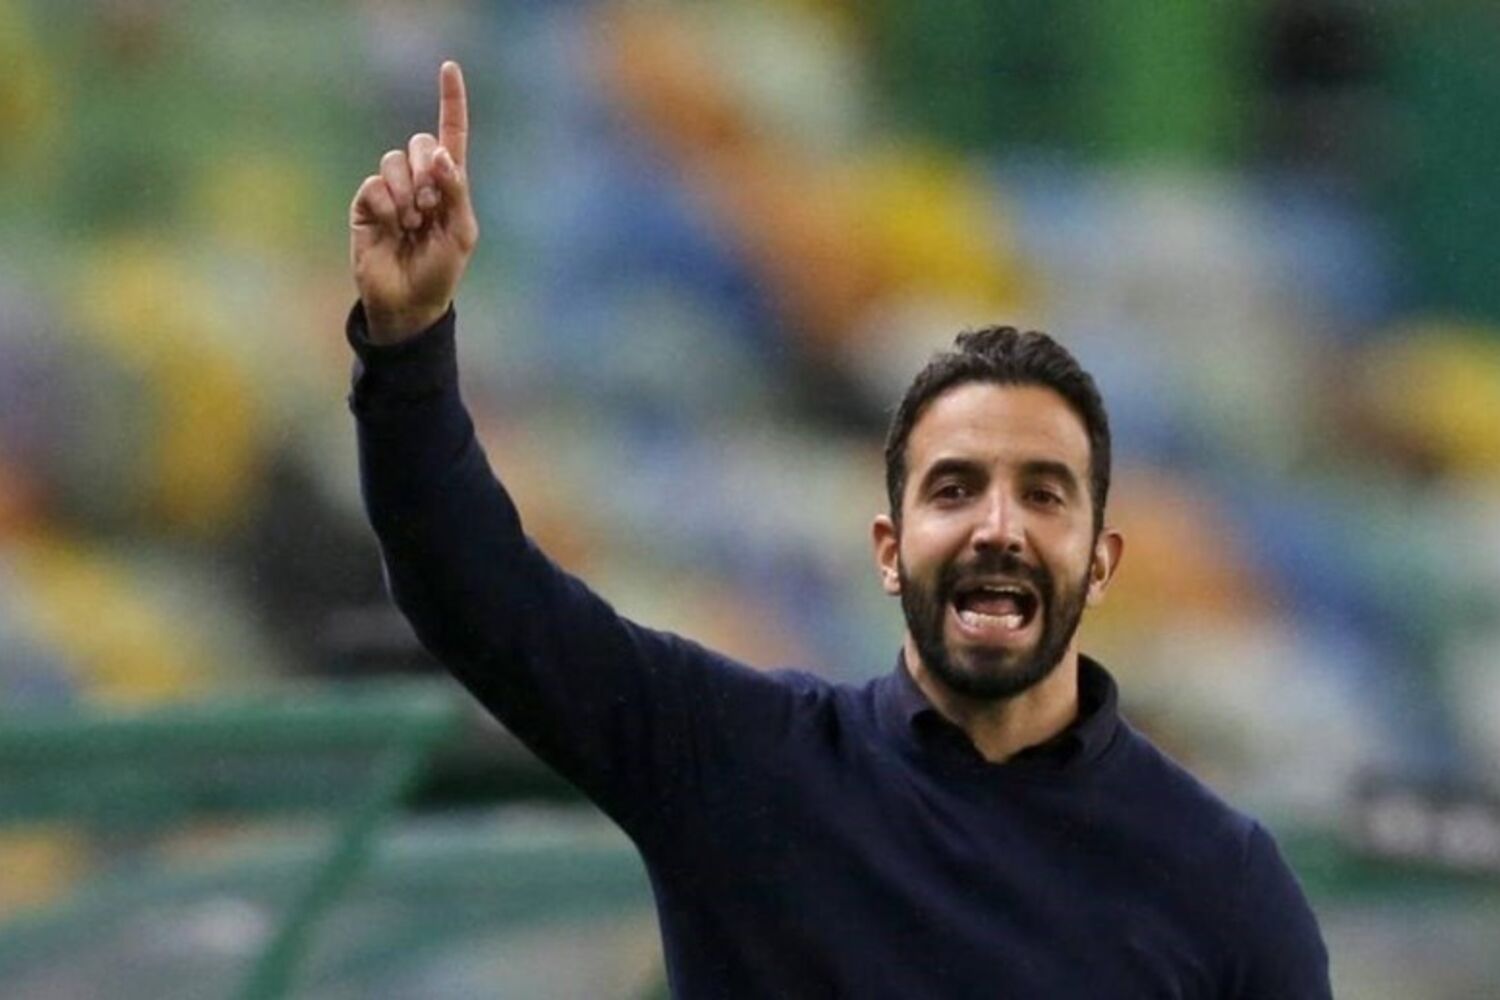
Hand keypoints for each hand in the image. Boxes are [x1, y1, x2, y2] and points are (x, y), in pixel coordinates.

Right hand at [349, 61, 478, 344]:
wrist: (408, 303)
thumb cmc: (440, 271)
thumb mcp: (461, 233)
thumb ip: (456, 191)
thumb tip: (442, 154)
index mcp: (450, 185)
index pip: (451, 135)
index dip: (450, 101)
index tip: (448, 67)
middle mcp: (420, 181)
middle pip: (421, 142)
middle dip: (428, 169)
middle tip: (430, 205)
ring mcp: (390, 191)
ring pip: (394, 160)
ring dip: (407, 192)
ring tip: (411, 223)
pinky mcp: (365, 204)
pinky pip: (373, 184)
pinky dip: (385, 204)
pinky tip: (391, 226)